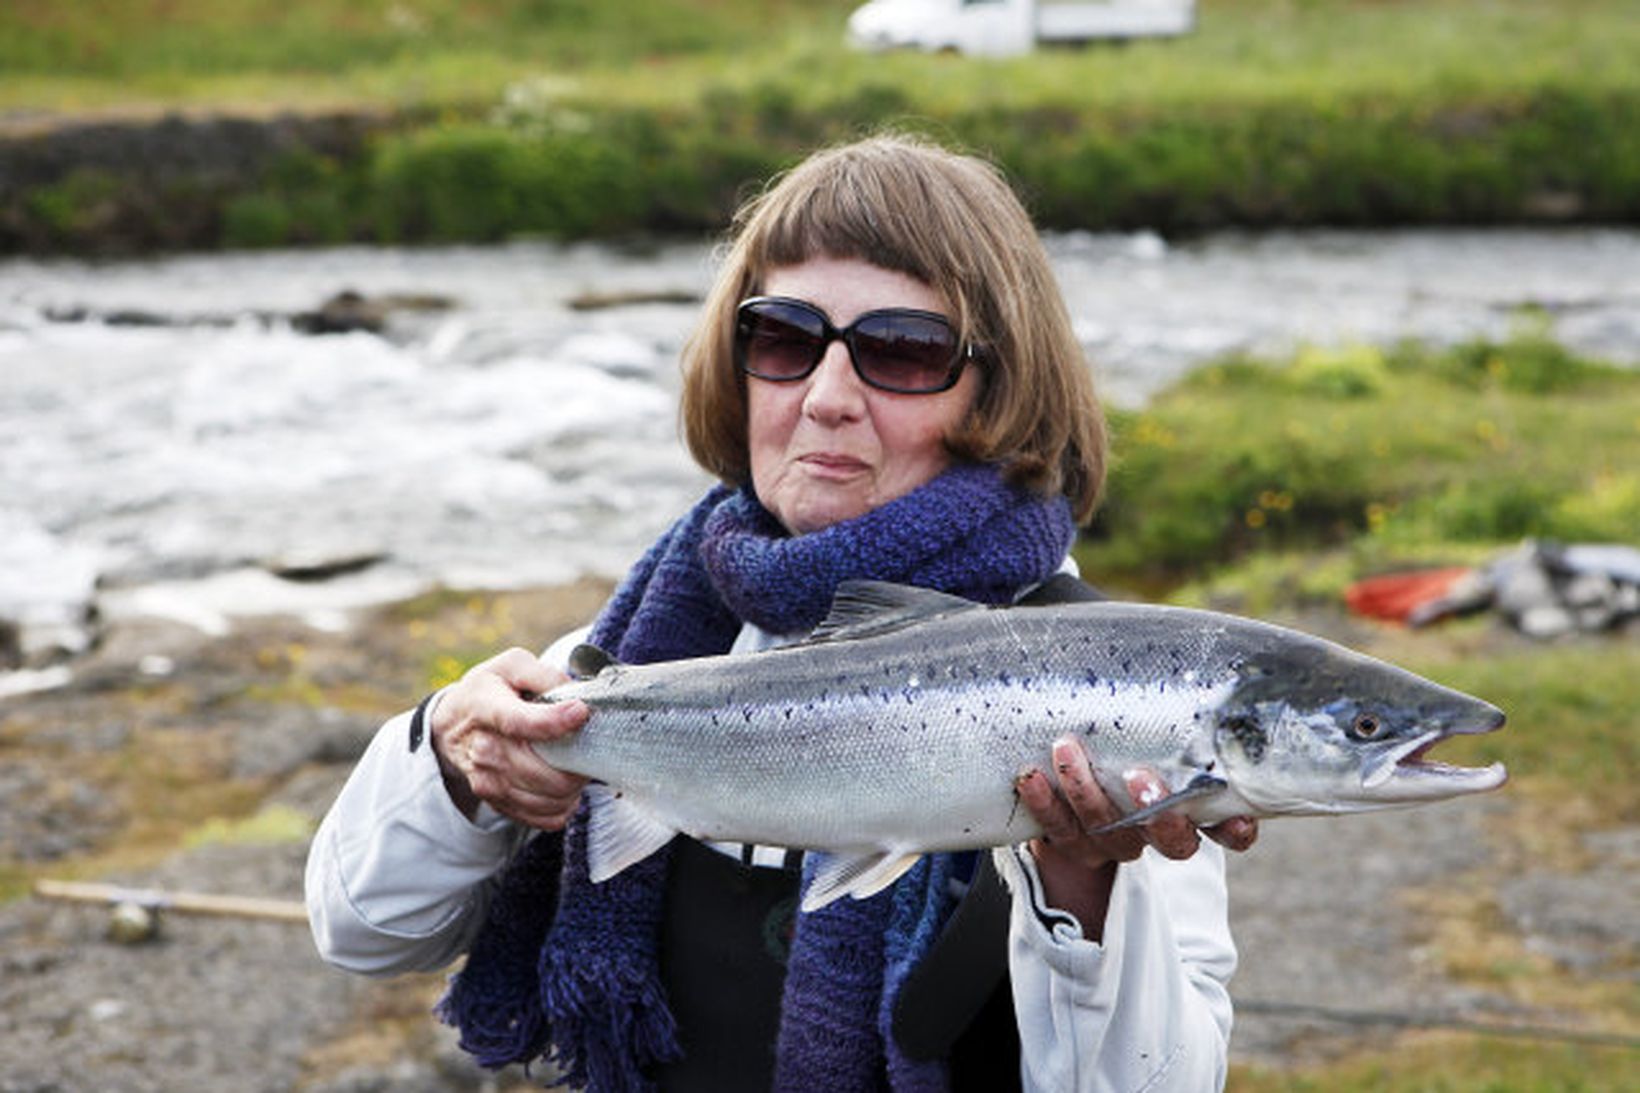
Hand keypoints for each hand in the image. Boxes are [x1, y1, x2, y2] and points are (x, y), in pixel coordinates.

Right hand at [428, 647, 590, 828]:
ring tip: (578, 765)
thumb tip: (574, 695)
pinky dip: (563, 806)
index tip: (581, 712)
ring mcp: (489, 780)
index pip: (520, 722)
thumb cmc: (489, 690)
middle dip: (579, 762)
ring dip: (574, 786)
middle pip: (544, 772)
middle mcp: (484, 749)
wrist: (452, 725)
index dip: (555, 721)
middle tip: (590, 746)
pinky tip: (566, 786)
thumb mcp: (511, 666)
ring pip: (549, 798)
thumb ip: (543, 674)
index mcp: (486, 708)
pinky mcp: (497, 801)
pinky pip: (543, 817)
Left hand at [1015, 736, 1257, 937]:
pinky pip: (1056, 829)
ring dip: (1086, 790)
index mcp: (1188, 817)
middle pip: (1166, 839)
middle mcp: (1152, 836)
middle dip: (1158, 812)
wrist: (1070, 815)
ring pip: (1105, 828)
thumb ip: (1179, 731)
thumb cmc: (1126, 759)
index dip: (1234, 831)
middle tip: (1142, 778)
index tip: (1238, 821)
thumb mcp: (1160, 749)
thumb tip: (1207, 687)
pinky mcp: (1068, 843)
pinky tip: (1030, 776)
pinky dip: (1042, 802)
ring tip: (1067, 749)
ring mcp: (1109, 843)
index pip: (1225, 830)